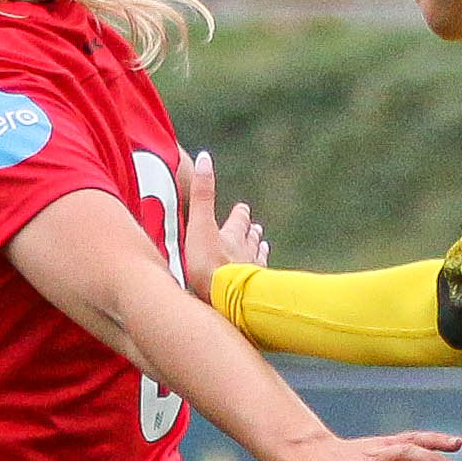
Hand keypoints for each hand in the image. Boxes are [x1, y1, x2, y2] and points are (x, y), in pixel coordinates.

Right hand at [178, 149, 264, 296]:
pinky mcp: (252, 295)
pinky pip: (258, 283)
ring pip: (257, 260)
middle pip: (251, 240)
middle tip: (256, 228)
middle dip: (251, 233)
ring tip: (262, 248)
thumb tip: (205, 158)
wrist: (227, 302)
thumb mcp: (199, 225)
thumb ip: (201, 194)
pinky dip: (259, 278)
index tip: (243, 208)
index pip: (239, 220)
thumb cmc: (209, 265)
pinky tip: (261, 282)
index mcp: (232, 236)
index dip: (240, 213)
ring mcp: (252, 274)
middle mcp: (246, 253)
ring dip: (257, 253)